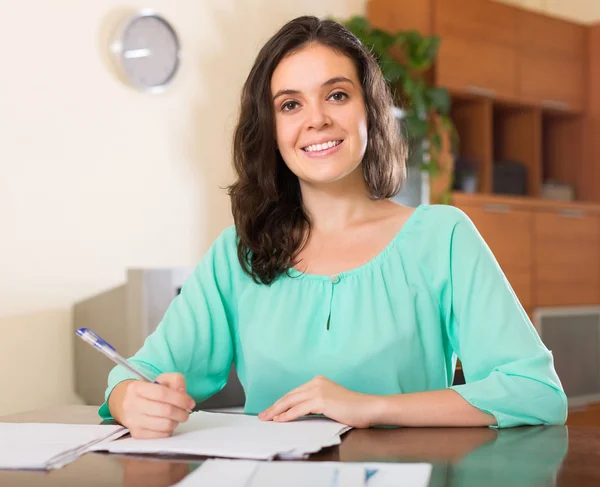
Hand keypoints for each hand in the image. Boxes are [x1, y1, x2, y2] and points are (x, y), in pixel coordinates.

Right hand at [109, 373, 194, 438]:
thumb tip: (183, 393)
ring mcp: (132, 421)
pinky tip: (167, 423)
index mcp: (137, 388)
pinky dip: (169, 430)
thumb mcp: (160, 379)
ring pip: (164, 425)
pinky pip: (160, 435)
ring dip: (176, 421)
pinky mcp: (136, 434)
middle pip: (165, 411)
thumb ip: (175, 380)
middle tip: (187, 412)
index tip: (190, 402)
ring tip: (177, 417)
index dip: (180, 399)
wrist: (124, 402)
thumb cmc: (147, 391)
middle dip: (182, 412)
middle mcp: (131, 404)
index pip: (162, 393)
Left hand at [258, 375, 381, 427]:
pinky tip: (280, 420)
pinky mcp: (322, 399)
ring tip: (267, 419)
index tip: (271, 410)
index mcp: (318, 381)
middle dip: (275, 406)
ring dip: (277, 411)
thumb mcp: (330, 403)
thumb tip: (297, 412)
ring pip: (291, 401)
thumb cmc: (353, 409)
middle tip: (263, 415)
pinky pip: (299, 409)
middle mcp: (317, 382)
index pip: (294, 393)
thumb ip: (315, 404)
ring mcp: (319, 389)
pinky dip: (288, 415)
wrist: (369, 408)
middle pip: (290, 395)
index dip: (281, 402)